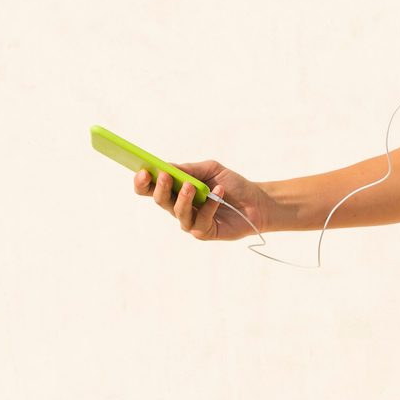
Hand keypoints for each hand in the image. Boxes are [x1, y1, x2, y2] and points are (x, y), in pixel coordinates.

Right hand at [134, 159, 271, 240]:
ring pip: (178, 213)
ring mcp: (191, 222)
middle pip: (161, 201)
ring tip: (192, 186)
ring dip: (183, 198)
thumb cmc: (231, 185)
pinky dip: (209, 206)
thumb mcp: (210, 169)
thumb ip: (189, 169)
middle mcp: (180, 207)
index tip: (143, 171)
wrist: (256, 202)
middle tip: (165, 176)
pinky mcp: (204, 232)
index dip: (143, 182)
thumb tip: (167, 167)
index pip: (152, 189)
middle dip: (161, 188)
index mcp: (176, 191)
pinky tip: (218, 193)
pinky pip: (200, 221)